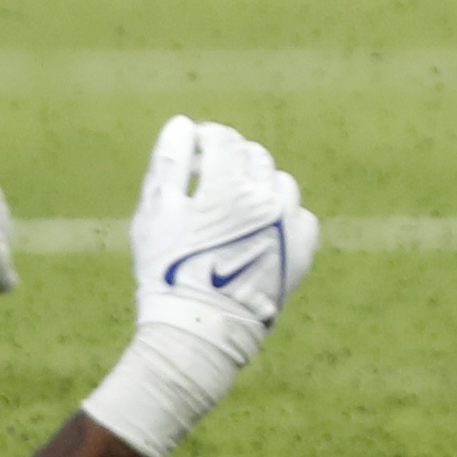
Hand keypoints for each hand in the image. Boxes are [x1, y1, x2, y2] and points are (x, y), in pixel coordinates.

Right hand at [129, 115, 317, 357]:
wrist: (199, 331)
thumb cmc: (168, 271)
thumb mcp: (155, 213)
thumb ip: (170, 162)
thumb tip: (183, 125)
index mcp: (227, 186)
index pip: (224, 139)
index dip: (206, 138)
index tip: (194, 149)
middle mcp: (265, 200)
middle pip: (254, 156)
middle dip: (231, 158)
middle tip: (209, 177)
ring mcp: (288, 227)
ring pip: (280, 183)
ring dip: (258, 184)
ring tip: (234, 205)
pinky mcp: (301, 253)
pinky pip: (300, 216)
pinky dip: (282, 215)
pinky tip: (260, 230)